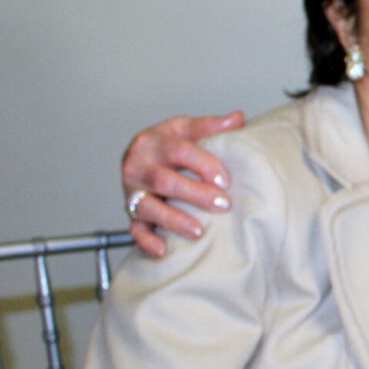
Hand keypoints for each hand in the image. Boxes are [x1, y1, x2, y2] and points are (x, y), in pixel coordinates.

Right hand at [121, 112, 243, 256]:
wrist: (138, 156)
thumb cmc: (167, 144)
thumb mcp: (186, 129)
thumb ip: (210, 125)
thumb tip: (238, 118)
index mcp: (154, 142)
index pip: (179, 150)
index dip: (203, 164)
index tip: (225, 180)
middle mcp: (139, 166)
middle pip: (164, 180)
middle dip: (194, 194)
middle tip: (222, 204)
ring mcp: (133, 191)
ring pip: (148, 206)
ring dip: (173, 219)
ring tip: (198, 231)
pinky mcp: (131, 213)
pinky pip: (134, 229)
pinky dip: (146, 241)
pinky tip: (163, 250)